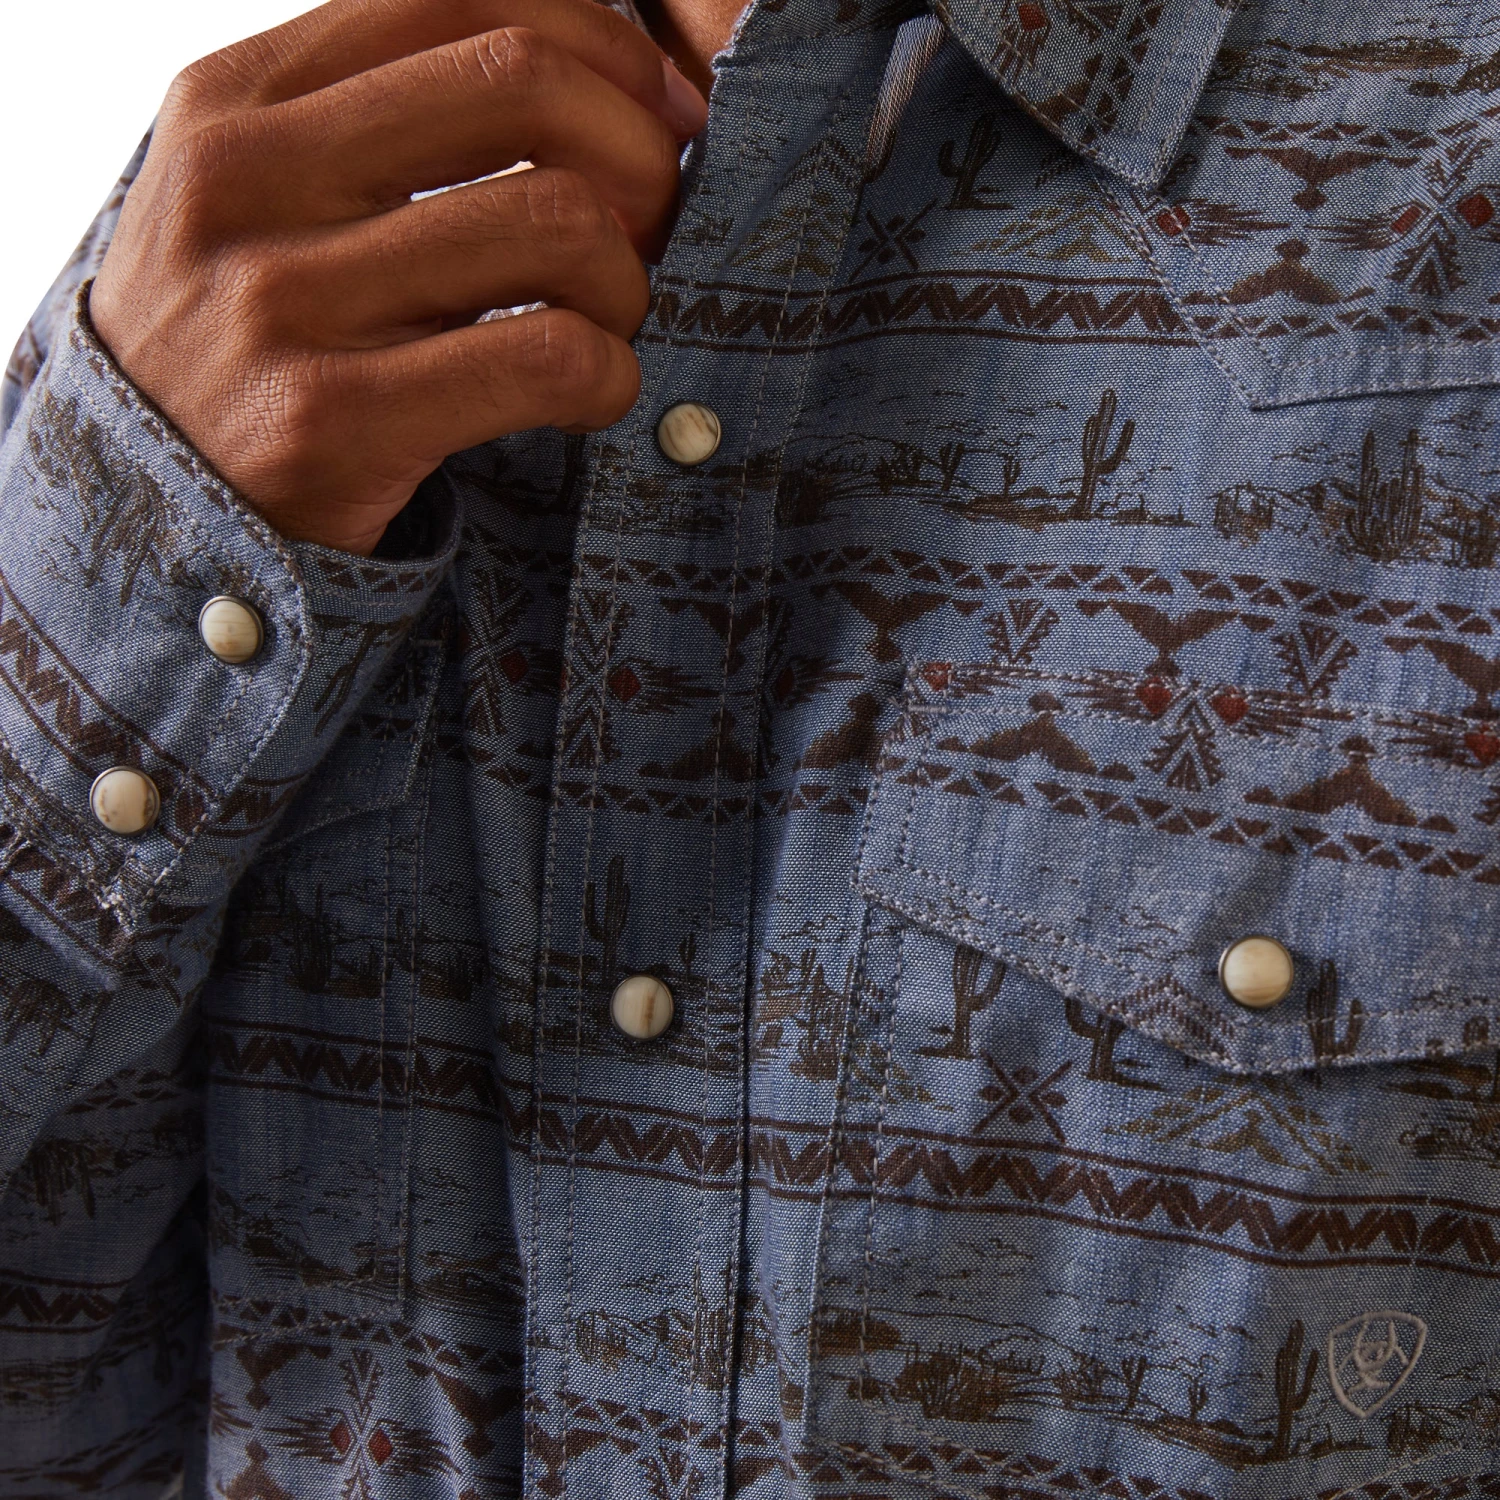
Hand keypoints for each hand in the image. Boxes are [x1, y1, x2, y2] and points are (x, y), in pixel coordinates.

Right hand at [90, 0, 706, 554]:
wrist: (154, 505)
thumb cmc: (244, 340)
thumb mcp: (261, 196)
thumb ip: (374, 119)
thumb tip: (580, 67)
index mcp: (234, 100)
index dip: (599, 41)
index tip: (655, 107)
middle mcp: (246, 180)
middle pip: (521, 82)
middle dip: (637, 149)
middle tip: (655, 218)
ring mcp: (283, 301)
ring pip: (555, 221)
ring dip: (626, 279)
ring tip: (606, 323)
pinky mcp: (333, 419)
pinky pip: (549, 357)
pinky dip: (609, 374)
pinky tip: (589, 393)